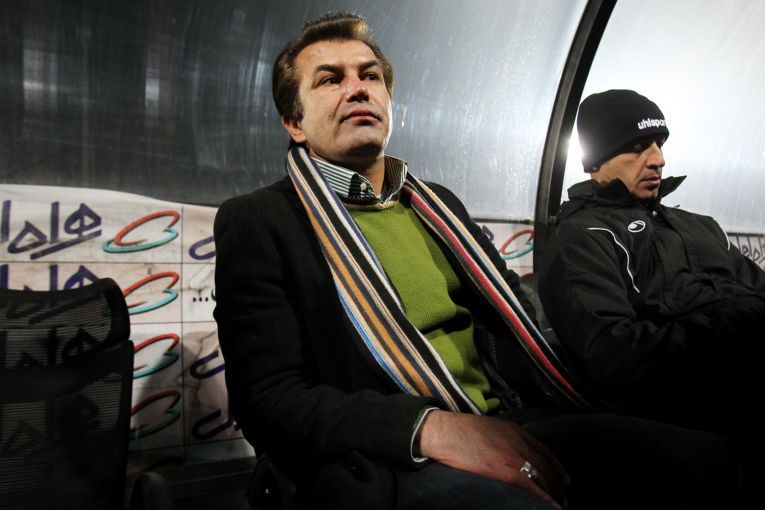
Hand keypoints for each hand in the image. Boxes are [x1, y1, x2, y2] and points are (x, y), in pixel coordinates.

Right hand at [417, 410, 568, 507]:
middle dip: (557, 484)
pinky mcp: (506, 471)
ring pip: (543, 478)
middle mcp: (519, 443)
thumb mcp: (488, 428)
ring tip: (557, 505)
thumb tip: (506, 453)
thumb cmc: (459, 431)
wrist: (446, 432)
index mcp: (515, 431)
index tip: (563, 478)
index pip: (544, 450)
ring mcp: (514, 457)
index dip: (556, 467)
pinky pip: (532, 488)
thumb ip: (502, 438)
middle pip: (546, 467)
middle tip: (562, 497)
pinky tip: (549, 507)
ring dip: (553, 494)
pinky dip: (544, 499)